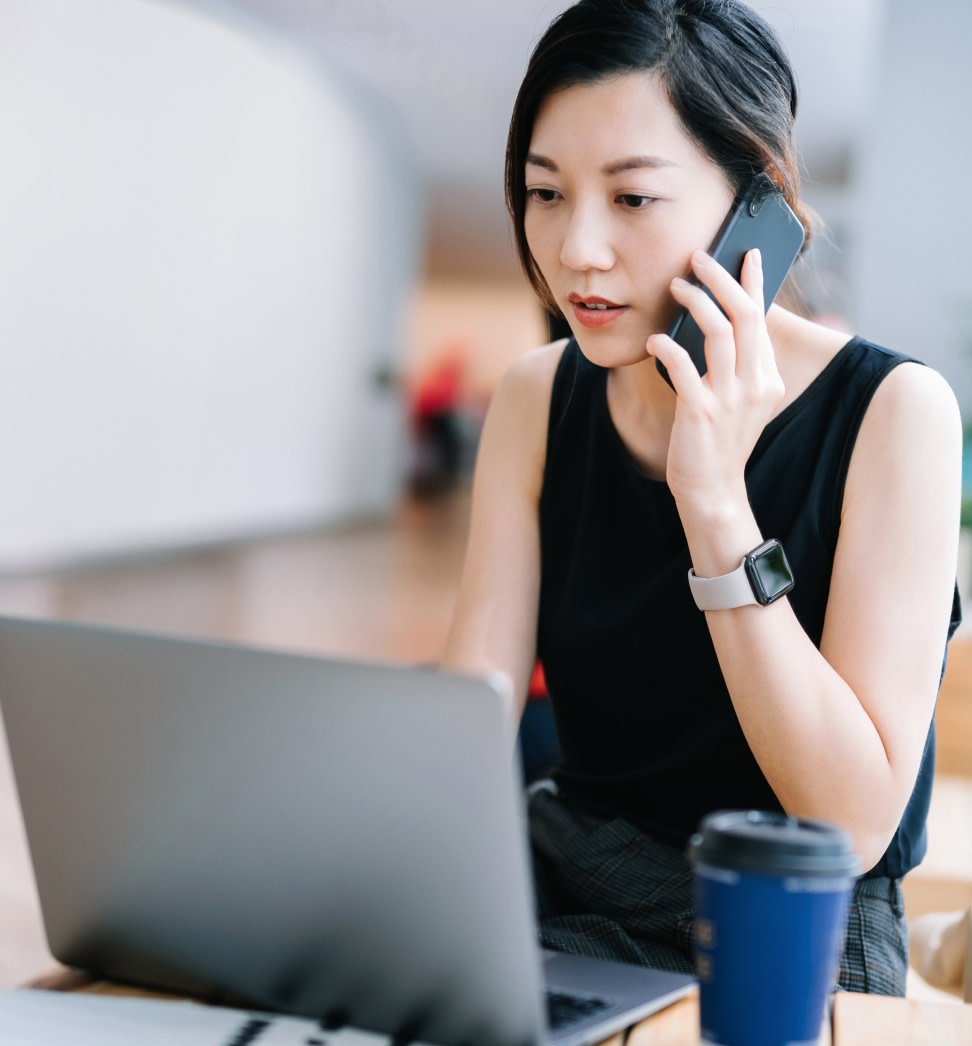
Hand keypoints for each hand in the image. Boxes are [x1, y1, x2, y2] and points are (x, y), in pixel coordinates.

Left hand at [647, 248, 784, 517]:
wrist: (713, 491)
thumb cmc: (718, 441)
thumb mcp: (739, 401)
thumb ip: (737, 365)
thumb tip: (718, 319)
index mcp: (768, 378)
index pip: (762, 319)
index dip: (754, 282)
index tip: (746, 253)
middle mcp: (755, 384)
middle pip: (744, 315)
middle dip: (721, 278)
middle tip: (697, 258)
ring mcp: (730, 399)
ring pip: (719, 331)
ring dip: (694, 301)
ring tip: (674, 287)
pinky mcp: (701, 412)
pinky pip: (683, 364)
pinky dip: (666, 345)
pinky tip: (654, 340)